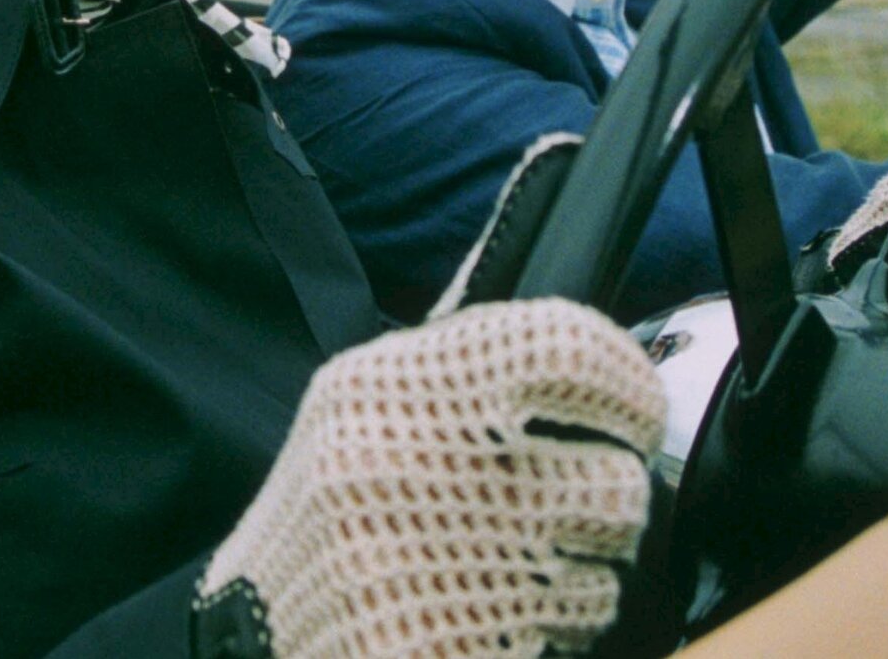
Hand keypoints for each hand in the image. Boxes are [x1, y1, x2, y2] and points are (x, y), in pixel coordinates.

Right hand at [192, 299, 667, 658]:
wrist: (254, 635)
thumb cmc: (325, 515)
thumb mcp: (358, 406)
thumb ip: (450, 352)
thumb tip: (521, 265)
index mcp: (390, 387)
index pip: (561, 346)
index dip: (624, 378)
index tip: (633, 408)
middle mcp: (421, 464)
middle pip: (610, 473)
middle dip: (611, 493)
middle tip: (584, 499)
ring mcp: (443, 559)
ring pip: (605, 555)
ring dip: (589, 558)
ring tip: (531, 557)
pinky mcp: (461, 636)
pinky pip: (579, 614)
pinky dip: (562, 615)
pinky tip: (507, 606)